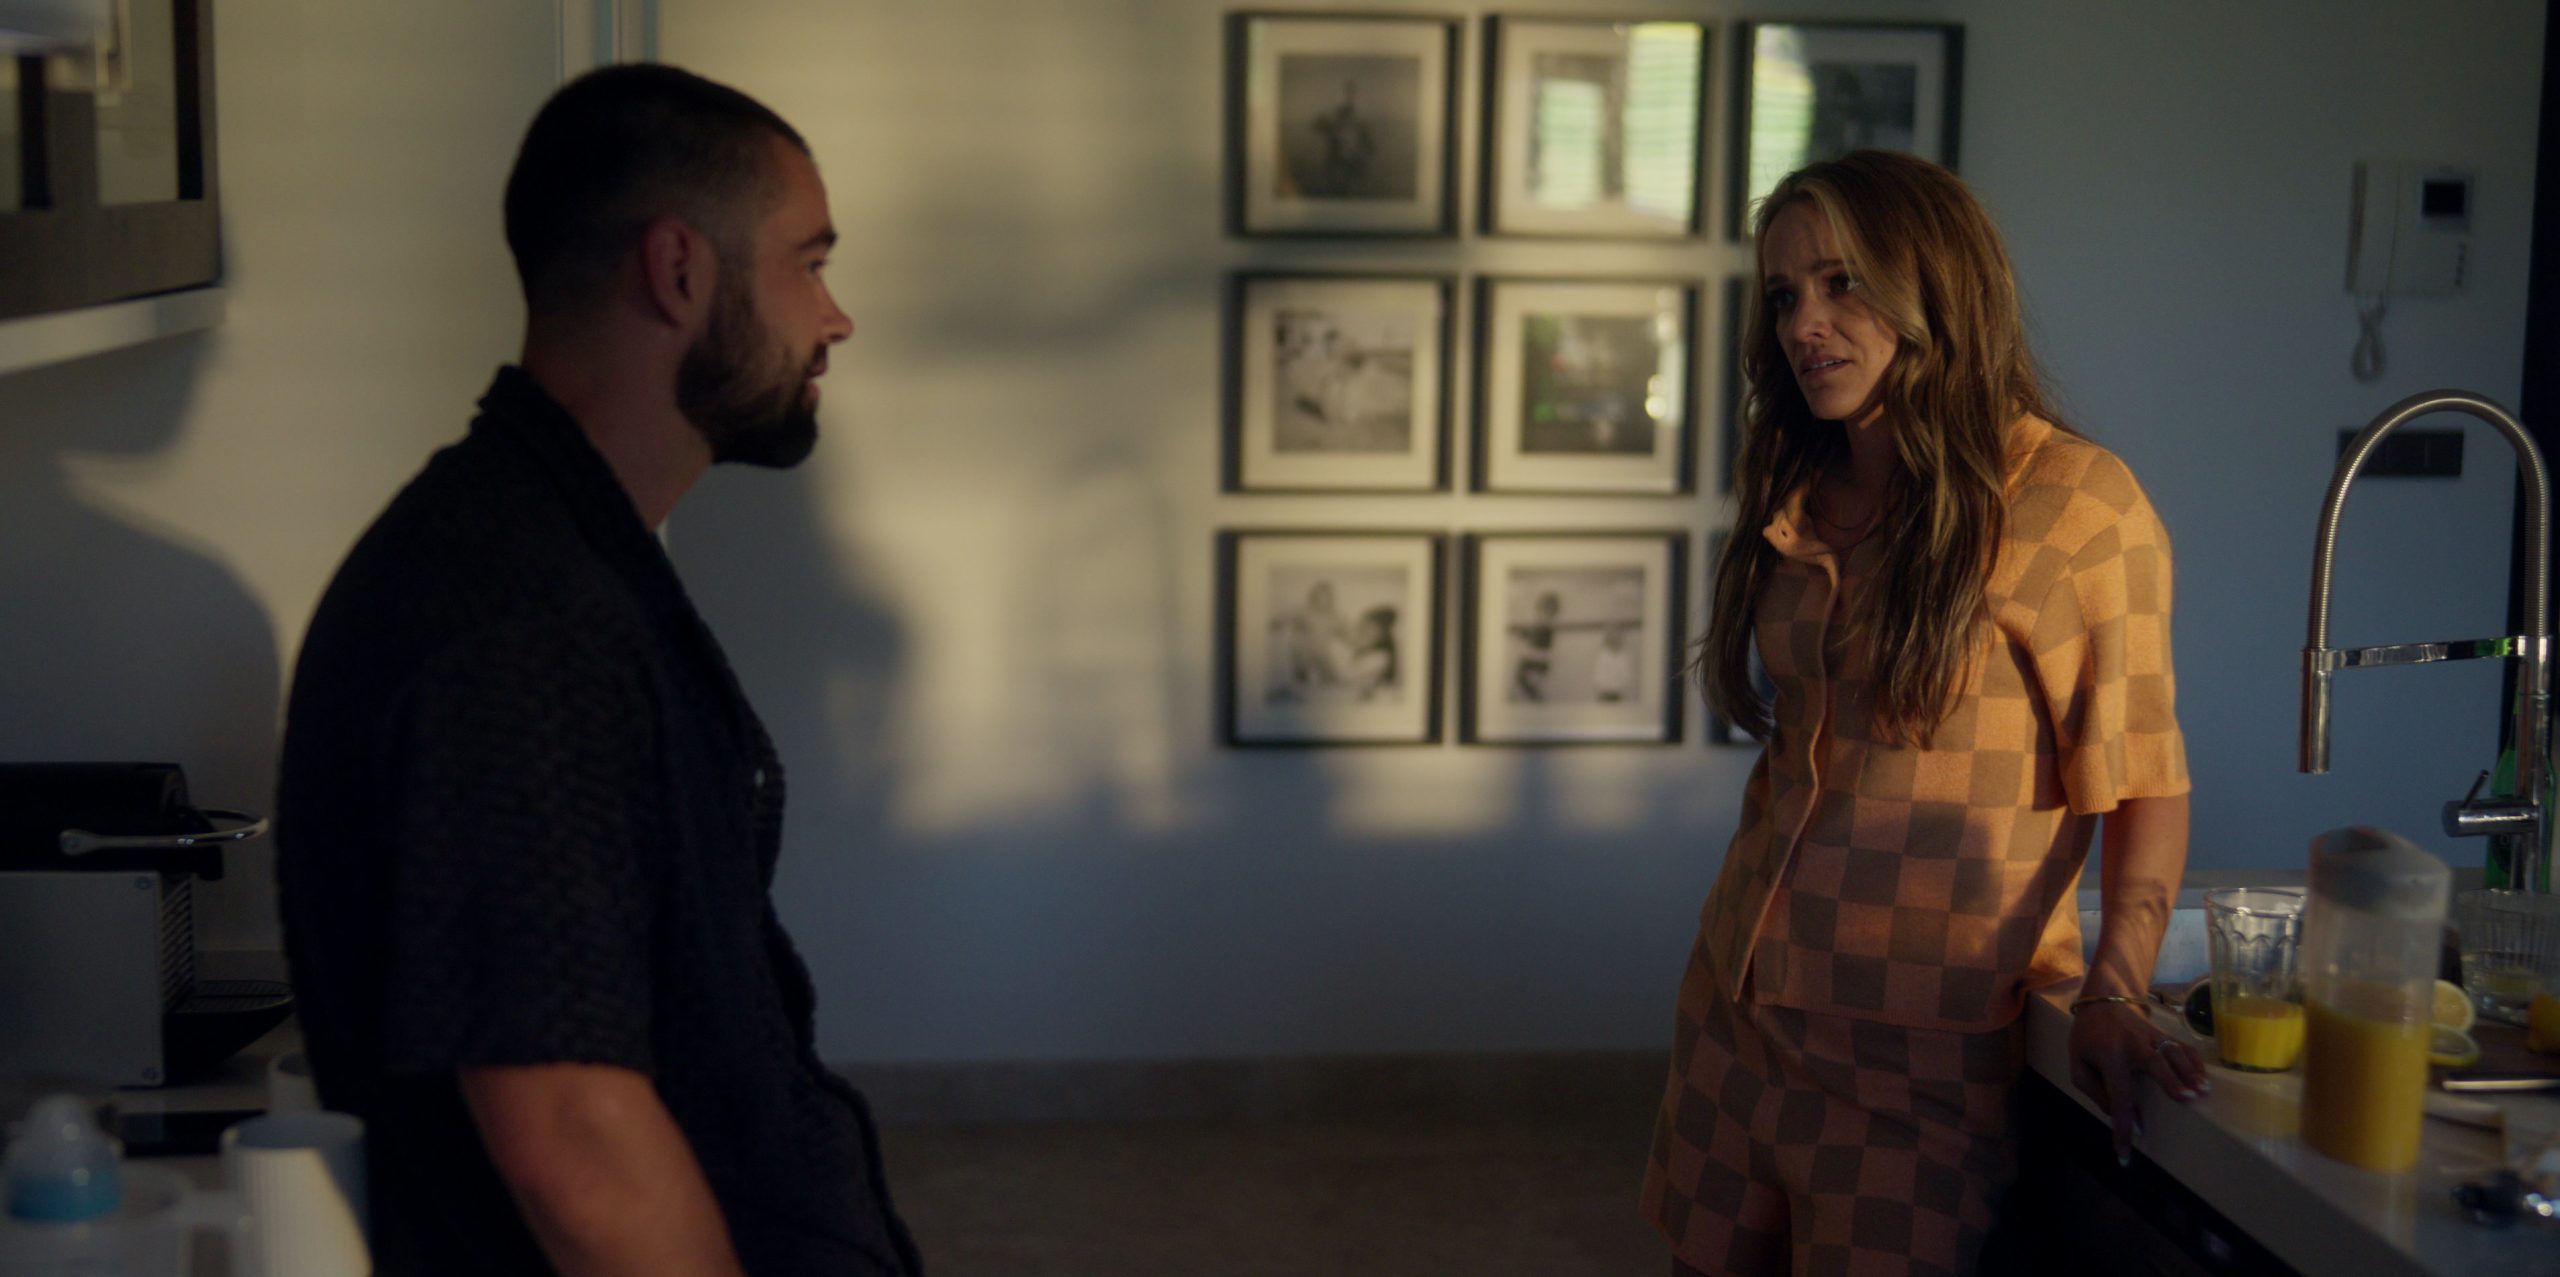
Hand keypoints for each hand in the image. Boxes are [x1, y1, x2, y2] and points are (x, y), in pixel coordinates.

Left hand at [2067, 999, 2210, 1166]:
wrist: (2103, 1000)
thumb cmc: (2088, 1038)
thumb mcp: (2078, 1065)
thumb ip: (2095, 1091)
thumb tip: (2119, 1115)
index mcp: (2108, 1057)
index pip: (2118, 1096)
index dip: (2123, 1126)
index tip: (2127, 1153)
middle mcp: (2132, 1045)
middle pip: (2154, 1062)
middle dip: (2170, 1080)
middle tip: (2186, 1099)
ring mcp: (2150, 1037)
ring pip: (2173, 1052)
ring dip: (2189, 1071)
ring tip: (2203, 1091)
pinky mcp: (2162, 1034)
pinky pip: (2182, 1046)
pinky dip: (2194, 1062)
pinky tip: (2204, 1077)